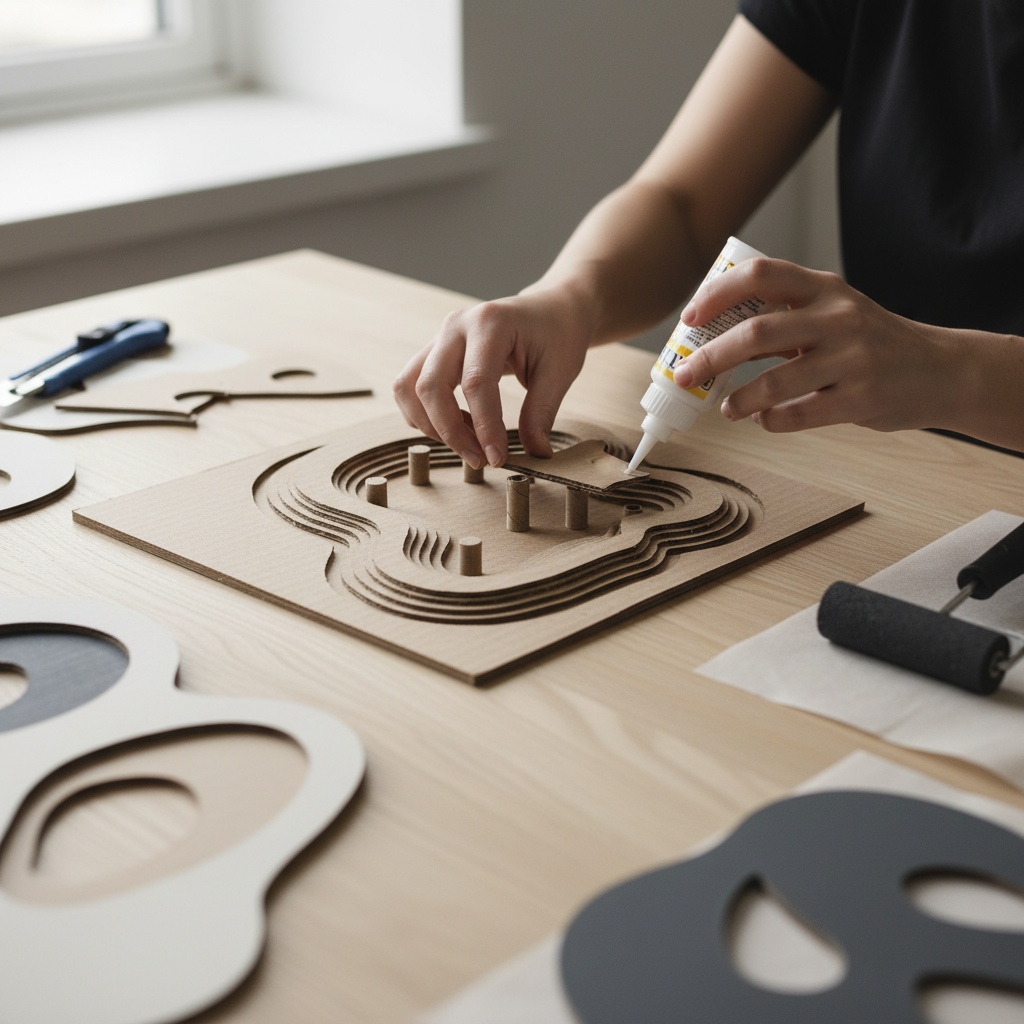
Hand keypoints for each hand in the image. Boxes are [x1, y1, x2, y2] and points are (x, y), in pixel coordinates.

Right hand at [393, 287, 591, 468]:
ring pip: (408, 388)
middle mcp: (456, 326)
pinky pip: (409, 388)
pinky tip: (460, 426)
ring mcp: (439, 337)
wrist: (549, 309)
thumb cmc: (556, 335)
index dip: (483, 426)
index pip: (475, 382)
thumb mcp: (559, 372)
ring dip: (431, 425)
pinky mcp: (433, 352)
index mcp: (490, 322)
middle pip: (430, 386)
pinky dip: (425, 415)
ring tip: (469, 443)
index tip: (496, 458)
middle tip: (480, 460)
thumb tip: (536, 454)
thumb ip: (542, 413)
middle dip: (450, 432)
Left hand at [672, 258, 954, 432]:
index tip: (689, 319)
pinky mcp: (860, 399)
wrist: (940, 370)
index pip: (760, 274)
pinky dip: (770, 421)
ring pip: (772, 382)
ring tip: (726, 408)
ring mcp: (852, 359)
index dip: (717, 294)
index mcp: (824, 288)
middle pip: (755, 332)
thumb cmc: (870, 342)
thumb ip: (783, 319)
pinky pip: (797, 415)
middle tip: (685, 375)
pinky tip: (764, 420)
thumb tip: (712, 340)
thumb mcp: (832, 313)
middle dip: (710, 357)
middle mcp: (837, 316)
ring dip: (737, 399)